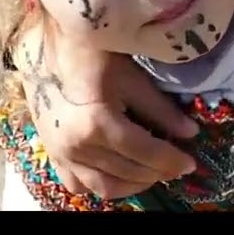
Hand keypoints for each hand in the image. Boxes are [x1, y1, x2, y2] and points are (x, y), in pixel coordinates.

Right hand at [13, 26, 199, 199]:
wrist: (42, 48)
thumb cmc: (90, 54)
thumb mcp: (130, 76)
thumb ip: (160, 108)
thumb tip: (190, 133)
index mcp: (98, 124)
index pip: (146, 153)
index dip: (172, 160)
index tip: (191, 163)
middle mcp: (77, 146)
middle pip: (128, 172)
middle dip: (158, 172)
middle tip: (176, 165)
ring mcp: (62, 155)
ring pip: (105, 187)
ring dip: (133, 185)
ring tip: (152, 173)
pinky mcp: (53, 155)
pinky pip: (80, 185)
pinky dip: (102, 184)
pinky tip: (119, 173)